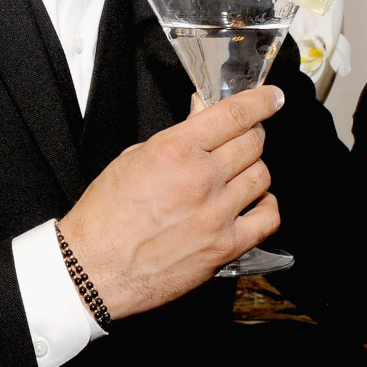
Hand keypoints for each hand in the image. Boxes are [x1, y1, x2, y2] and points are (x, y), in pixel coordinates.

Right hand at [58, 86, 283, 319]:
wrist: (94, 268)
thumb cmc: (105, 216)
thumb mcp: (133, 158)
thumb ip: (177, 136)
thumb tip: (203, 115)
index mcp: (175, 149)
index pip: (234, 114)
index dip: (260, 101)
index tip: (271, 98)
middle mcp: (201, 178)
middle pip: (253, 142)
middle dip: (251, 135)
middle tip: (241, 139)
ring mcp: (216, 213)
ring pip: (262, 175)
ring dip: (253, 170)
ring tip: (236, 176)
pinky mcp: (224, 247)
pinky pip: (268, 218)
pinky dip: (266, 206)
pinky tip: (252, 205)